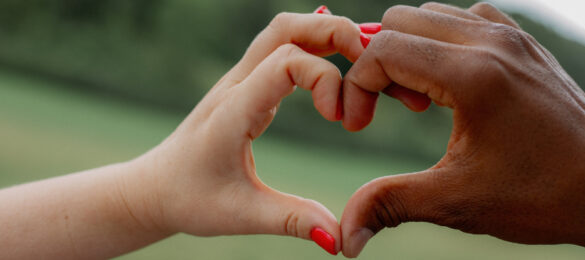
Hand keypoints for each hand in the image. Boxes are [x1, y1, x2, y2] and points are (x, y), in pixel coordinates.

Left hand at [122, 11, 362, 254]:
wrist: (154, 188)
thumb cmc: (191, 200)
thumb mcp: (242, 215)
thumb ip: (292, 221)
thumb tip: (340, 239)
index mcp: (234, 110)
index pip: (286, 62)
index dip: (325, 78)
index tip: (340, 119)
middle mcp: (236, 84)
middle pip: (286, 29)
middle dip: (334, 33)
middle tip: (372, 57)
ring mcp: (240, 80)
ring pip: (284, 31)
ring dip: (326, 35)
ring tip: (364, 54)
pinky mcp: (247, 86)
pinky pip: (282, 49)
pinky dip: (314, 46)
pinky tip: (338, 54)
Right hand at [339, 2, 584, 257]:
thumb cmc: (541, 196)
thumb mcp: (456, 201)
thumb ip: (388, 204)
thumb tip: (343, 238)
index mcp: (473, 75)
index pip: (382, 50)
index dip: (357, 87)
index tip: (360, 126)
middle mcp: (491, 42)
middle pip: (398, 21)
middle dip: (379, 65)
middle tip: (393, 110)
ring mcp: (511, 37)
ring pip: (429, 15)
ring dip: (409, 51)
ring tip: (422, 101)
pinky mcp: (523, 43)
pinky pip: (463, 19)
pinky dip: (441, 42)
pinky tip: (451, 85)